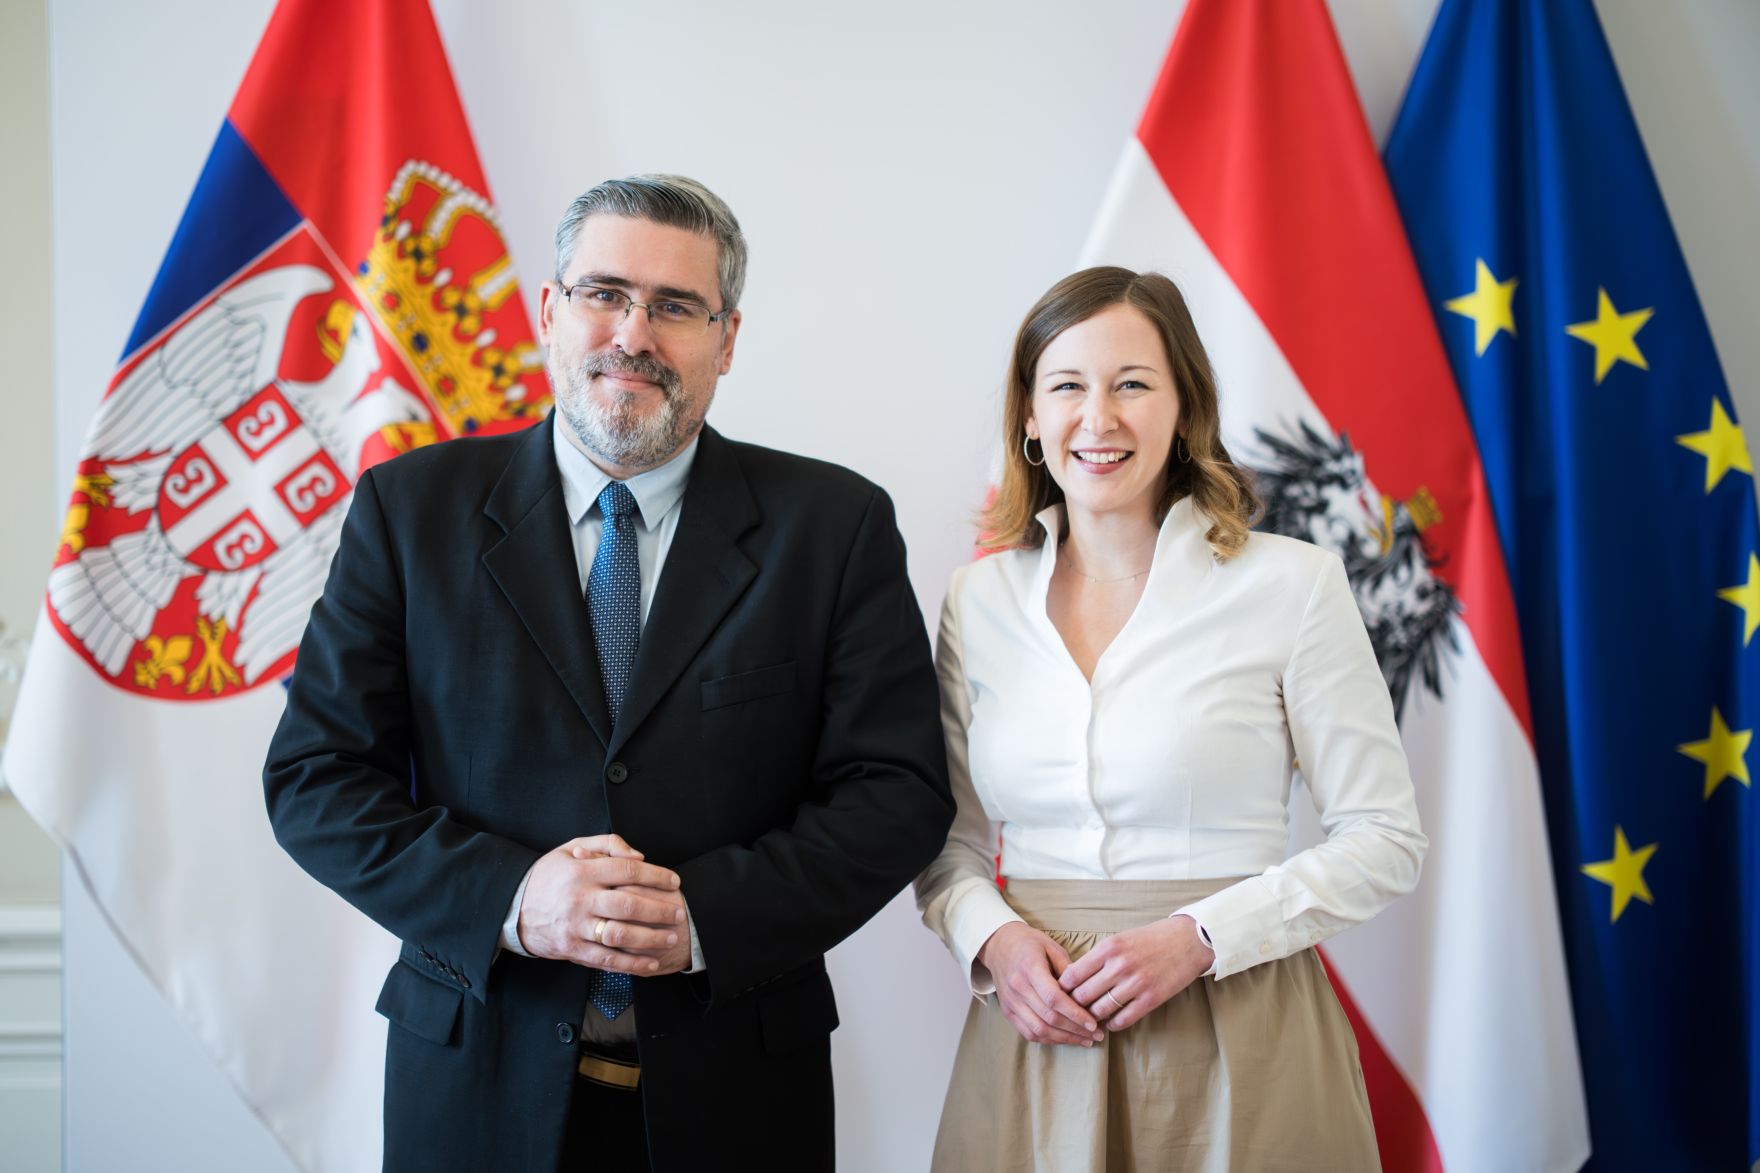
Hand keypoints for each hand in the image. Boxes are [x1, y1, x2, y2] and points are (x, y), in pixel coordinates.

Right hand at [516, 835, 685, 974]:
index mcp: (582, 870)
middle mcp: (579, 899)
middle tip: (678, 913)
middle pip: (628, 905)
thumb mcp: (571, 847)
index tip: (674, 882)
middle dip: (659, 910)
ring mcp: (575, 926)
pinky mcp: (571, 949)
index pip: (627, 871)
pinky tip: (649, 964)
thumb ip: (606, 845)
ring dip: (650, 939)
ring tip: (669, 938)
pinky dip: (631, 964)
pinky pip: (606, 960)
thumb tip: (639, 856)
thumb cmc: (548, 875)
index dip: (656, 876)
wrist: (512, 907)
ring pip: (619, 935)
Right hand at [977, 922, 1105, 1046]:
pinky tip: (1065, 1038)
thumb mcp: (1052, 946)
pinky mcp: (1007, 1011)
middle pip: (1048, 1017)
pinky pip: (1028, 1032)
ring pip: (1039, 1029)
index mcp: (1029, 968)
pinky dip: (1048, 1039)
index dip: (1075, 1014)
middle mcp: (1018, 987)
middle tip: (1096, 1035)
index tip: (1094, 1023)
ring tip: (1085, 1040)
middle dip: (1075, 1030)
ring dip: (1064, 1039)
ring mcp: (1011, 1002)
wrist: (999, 945)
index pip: (1054, 998)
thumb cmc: (1029, 943)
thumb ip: (1069, 969)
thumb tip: (1087, 993)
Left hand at [1058, 915, 1214, 1031]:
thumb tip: (1073, 979)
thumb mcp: (1119, 939)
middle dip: (1074, 1006)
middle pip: (1082, 996)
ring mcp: (1136, 984)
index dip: (1062, 989)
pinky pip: (1123, 1020)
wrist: (1188, 940)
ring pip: (1100, 1011)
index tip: (1061, 994)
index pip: (1071, 975)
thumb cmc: (1150, 939)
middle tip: (1072, 1011)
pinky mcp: (1152, 999)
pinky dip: (1113, 1024)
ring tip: (1091, 1018)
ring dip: (1093, 1017)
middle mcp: (1119, 966)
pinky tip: (1111, 1021)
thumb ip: (1098, 958)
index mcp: (1108, 948)